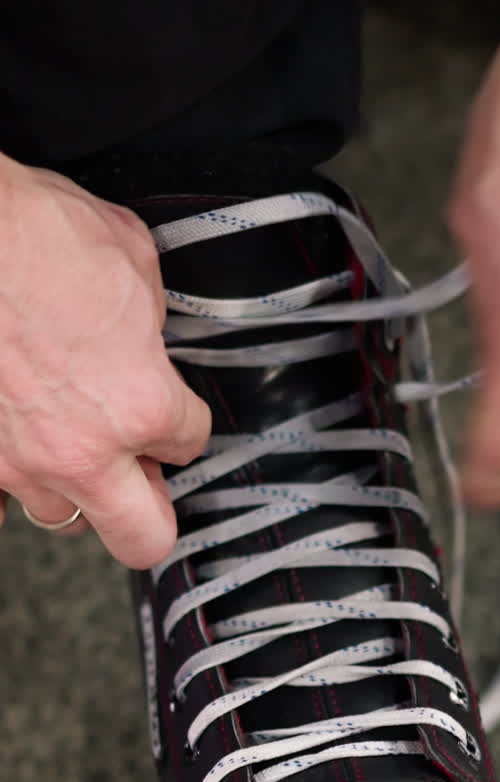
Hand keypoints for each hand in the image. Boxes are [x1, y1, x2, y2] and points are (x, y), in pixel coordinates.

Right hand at [0, 158, 210, 565]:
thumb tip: (144, 326)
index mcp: (143, 406)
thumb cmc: (35, 234)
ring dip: (79, 490)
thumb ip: (151, 316)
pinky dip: (9, 492)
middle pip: (145, 538)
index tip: (171, 409)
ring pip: (65, 519)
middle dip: (152, 513)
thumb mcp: (132, 259)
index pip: (190, 443)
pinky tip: (17, 458)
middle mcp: (84, 450)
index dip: (184, 421)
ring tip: (73, 449)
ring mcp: (21, 461)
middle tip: (145, 482)